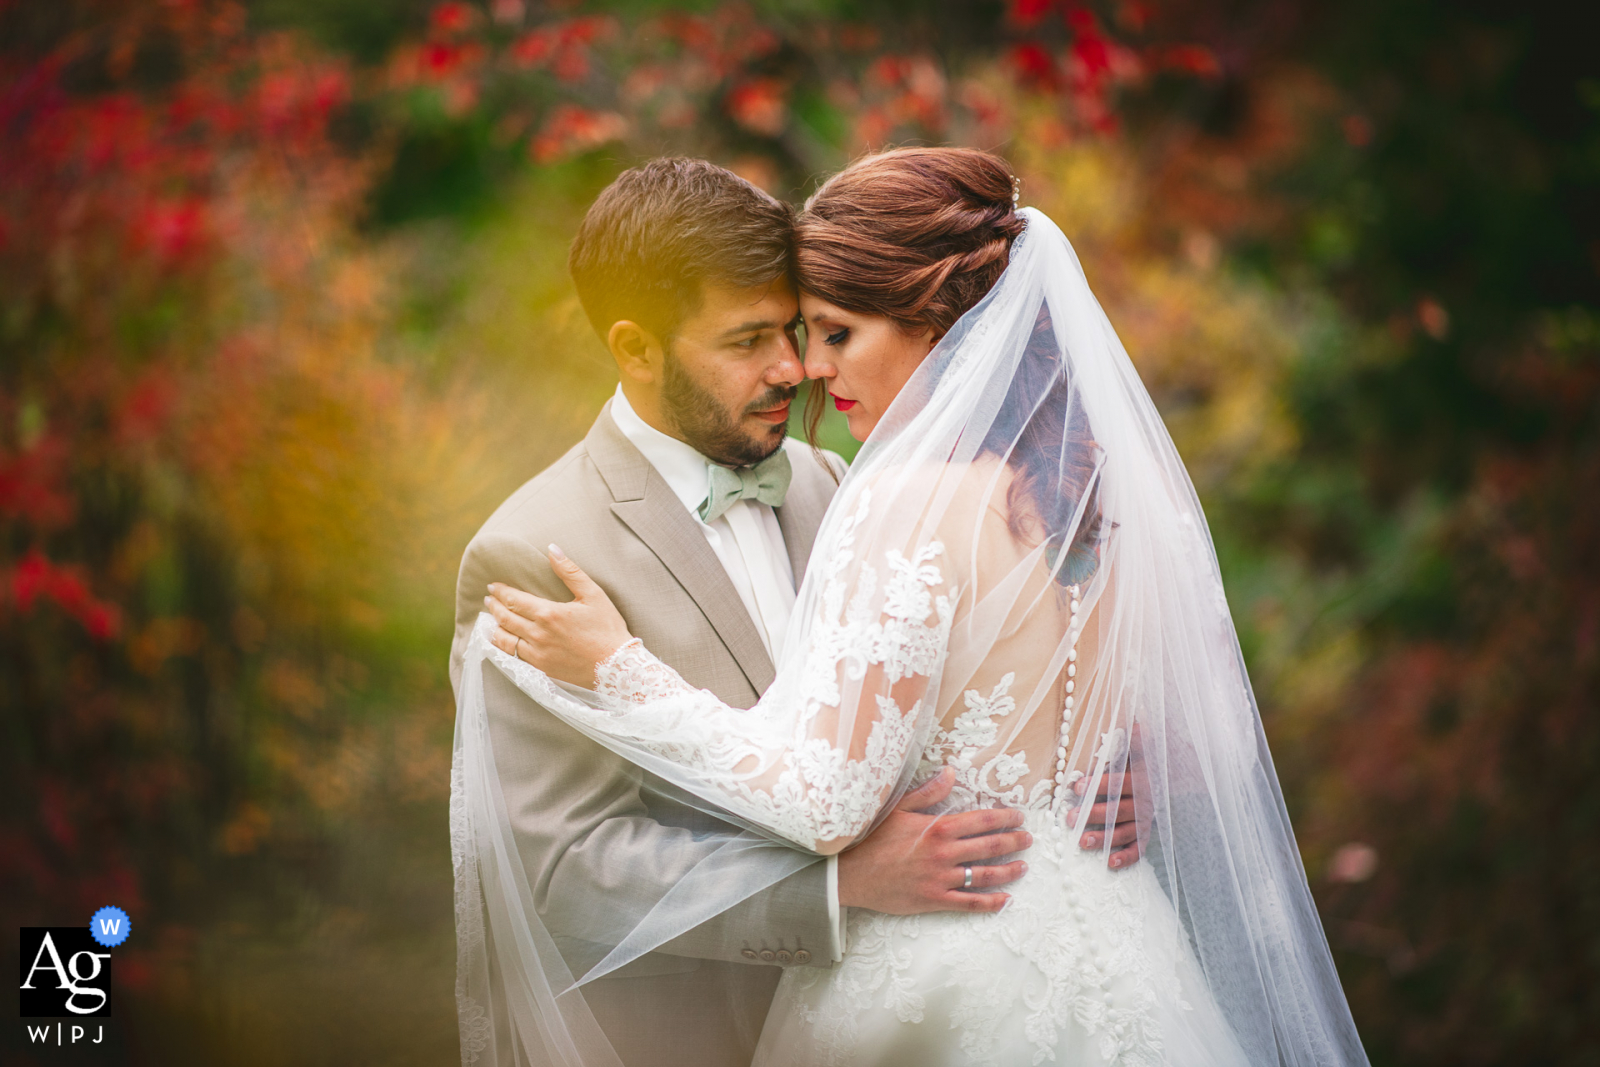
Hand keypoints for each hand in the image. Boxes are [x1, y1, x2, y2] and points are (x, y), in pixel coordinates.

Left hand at [484, 545, 632, 688]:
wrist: (617, 667)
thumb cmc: (608, 629)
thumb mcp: (593, 595)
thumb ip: (570, 571)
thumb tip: (552, 548)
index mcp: (549, 613)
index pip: (514, 599)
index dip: (501, 592)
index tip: (493, 586)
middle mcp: (538, 634)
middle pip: (506, 618)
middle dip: (494, 607)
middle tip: (489, 599)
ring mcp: (538, 654)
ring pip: (505, 640)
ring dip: (494, 628)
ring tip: (490, 620)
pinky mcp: (542, 668)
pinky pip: (514, 657)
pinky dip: (503, 647)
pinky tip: (503, 642)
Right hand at [837, 767, 1030, 914]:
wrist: (850, 873)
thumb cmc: (872, 838)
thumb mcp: (898, 808)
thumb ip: (928, 792)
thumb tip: (951, 773)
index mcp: (937, 827)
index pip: (981, 820)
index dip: (1004, 818)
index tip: (1019, 817)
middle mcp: (944, 853)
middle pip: (989, 847)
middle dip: (1014, 842)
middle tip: (1029, 839)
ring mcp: (940, 879)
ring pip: (984, 875)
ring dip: (1009, 871)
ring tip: (1024, 867)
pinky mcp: (934, 900)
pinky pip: (969, 904)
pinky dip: (990, 903)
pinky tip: (1006, 900)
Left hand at [1070, 723, 1149, 869]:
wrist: (1171, 777)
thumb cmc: (1143, 761)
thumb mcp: (1141, 748)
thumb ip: (1137, 740)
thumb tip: (1138, 723)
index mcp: (1140, 779)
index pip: (1118, 782)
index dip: (1099, 785)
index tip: (1077, 786)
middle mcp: (1144, 801)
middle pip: (1119, 810)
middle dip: (1094, 815)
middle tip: (1070, 819)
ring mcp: (1145, 819)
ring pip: (1125, 831)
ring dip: (1105, 838)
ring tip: (1082, 842)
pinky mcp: (1146, 833)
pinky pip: (1140, 847)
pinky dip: (1127, 856)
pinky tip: (1110, 863)